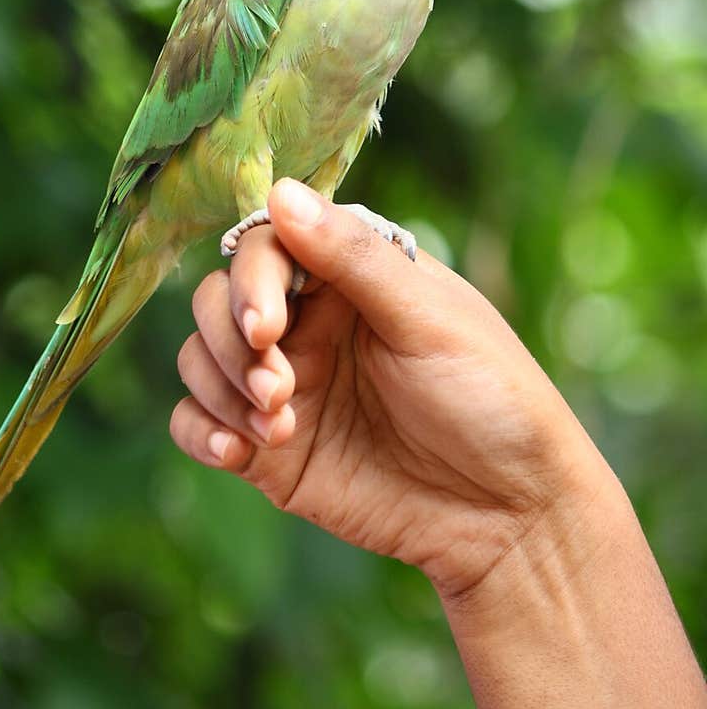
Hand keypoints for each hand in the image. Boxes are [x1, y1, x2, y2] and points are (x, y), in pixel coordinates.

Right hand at [170, 177, 605, 598]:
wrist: (512, 516)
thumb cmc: (493, 399)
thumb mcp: (431, 320)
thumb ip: (353, 258)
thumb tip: (279, 191)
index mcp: (346, 277)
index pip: (264, 248)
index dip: (250, 282)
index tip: (266, 328)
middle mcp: (306, 322)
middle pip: (216, 301)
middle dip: (231, 341)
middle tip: (277, 389)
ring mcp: (284, 385)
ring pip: (200, 358)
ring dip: (219, 388)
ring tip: (276, 428)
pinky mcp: (268, 450)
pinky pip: (197, 424)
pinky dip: (200, 433)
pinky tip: (236, 453)